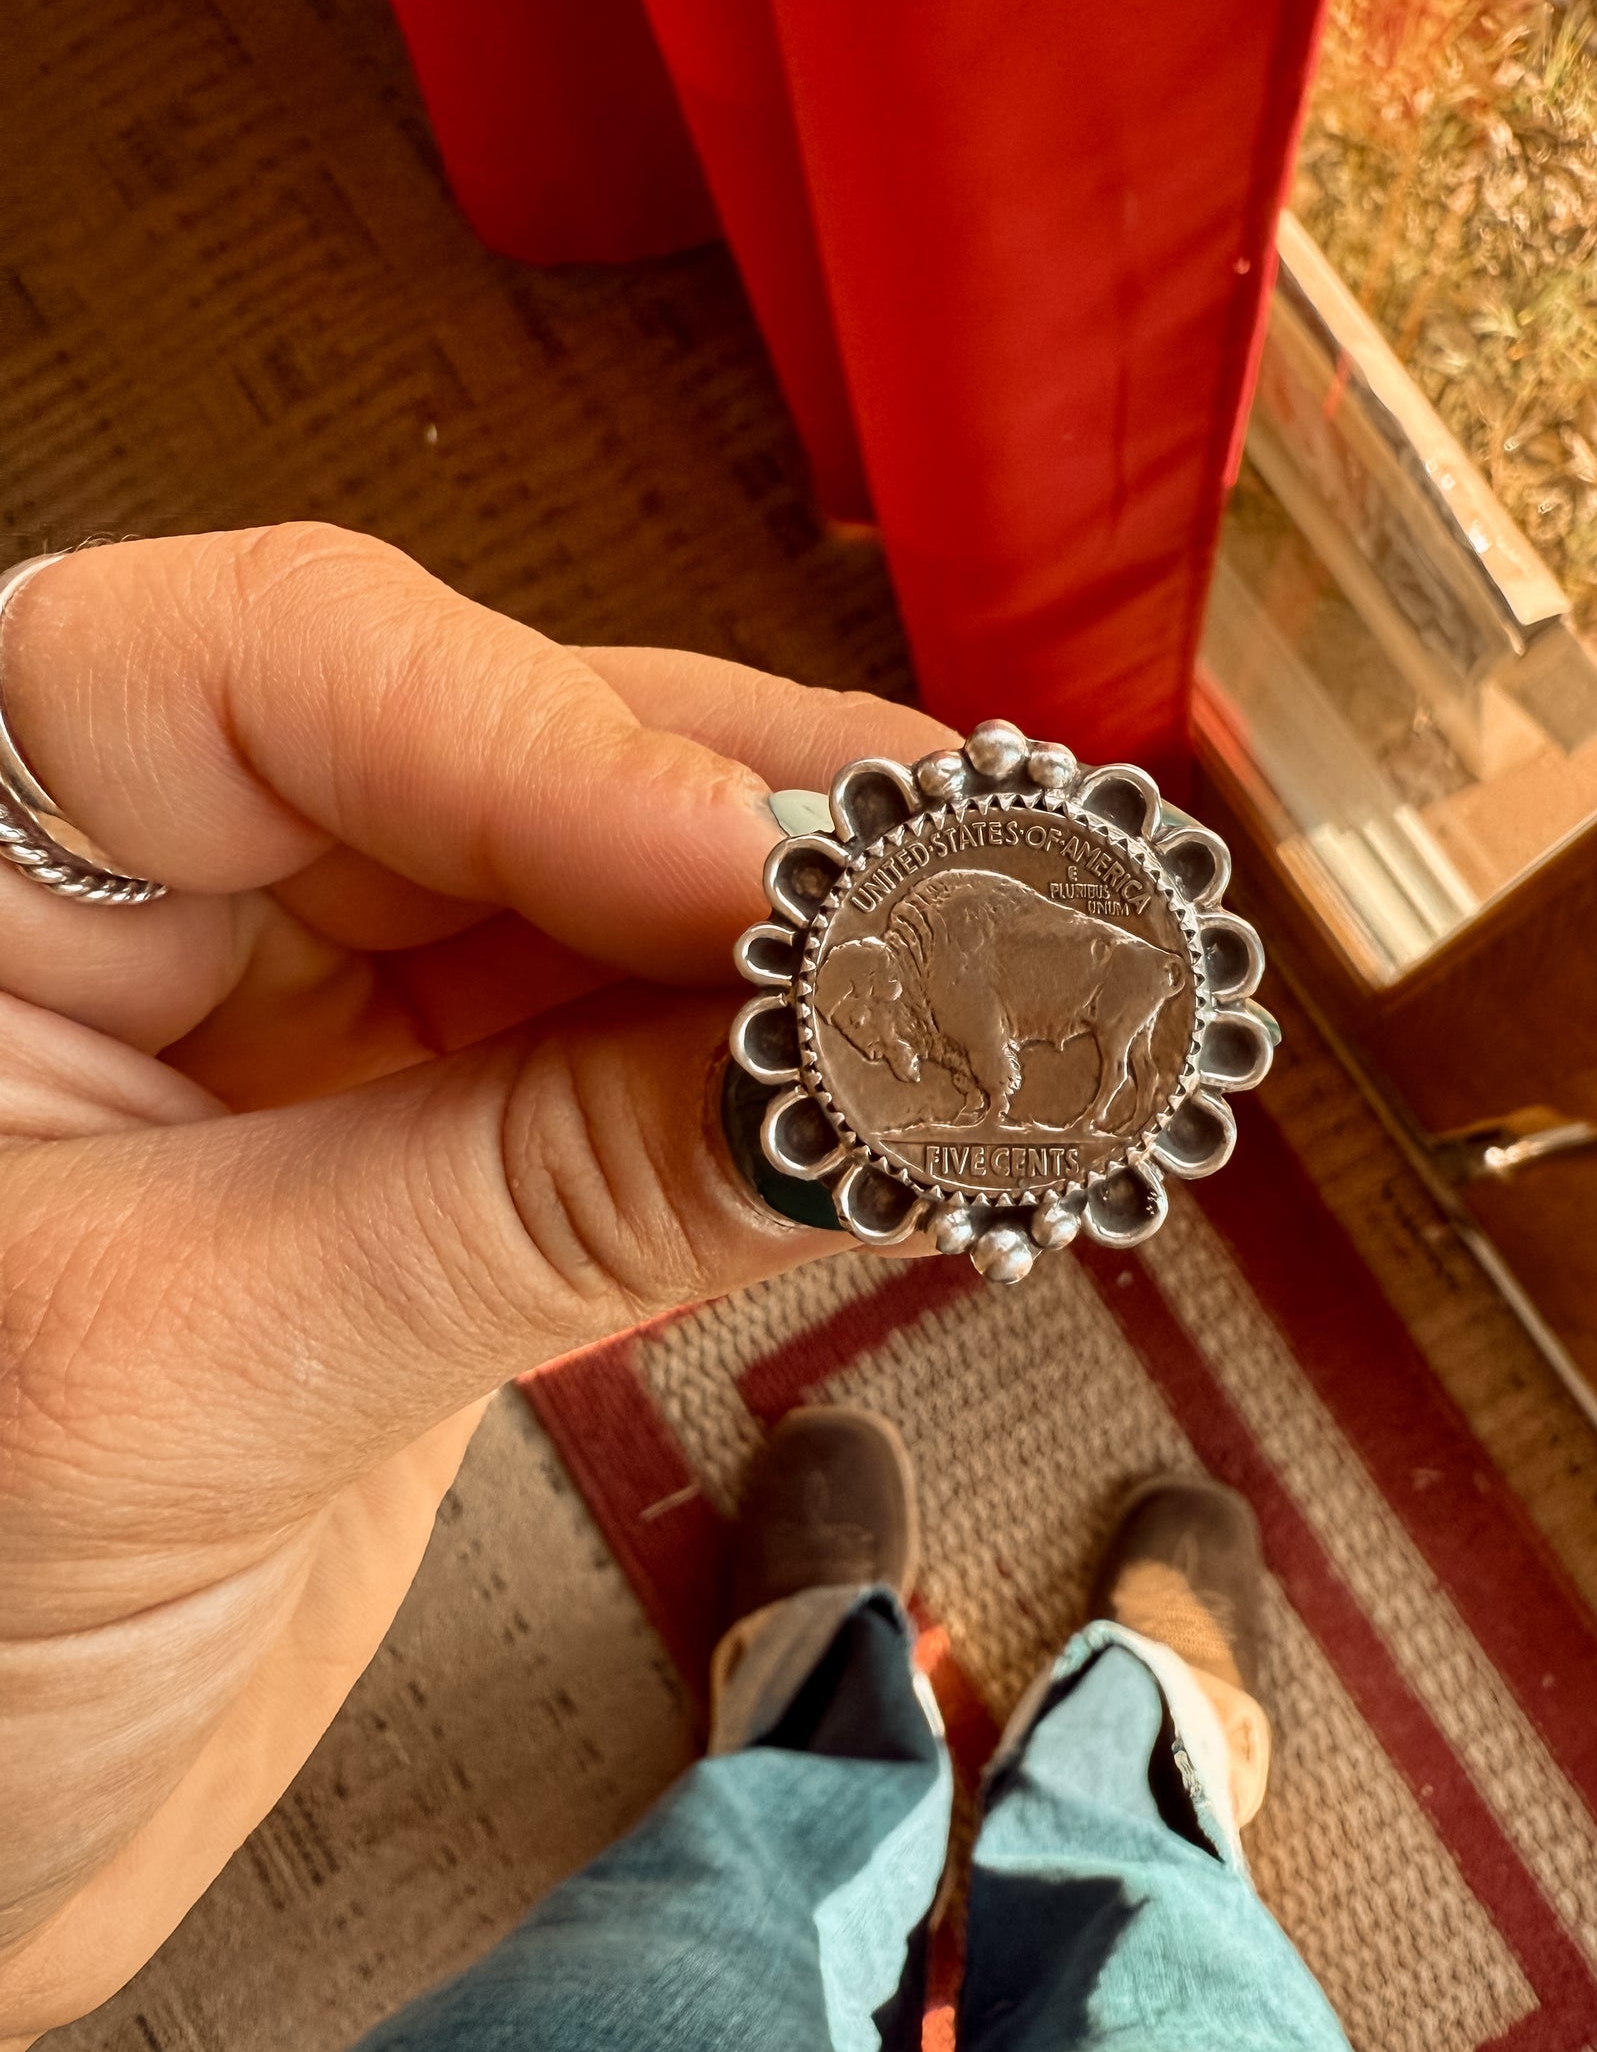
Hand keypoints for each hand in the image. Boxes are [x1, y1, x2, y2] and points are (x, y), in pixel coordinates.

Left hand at [0, 523, 947, 2051]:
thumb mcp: (186, 1381)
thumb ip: (526, 1203)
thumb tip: (836, 1075)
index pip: (279, 671)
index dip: (548, 735)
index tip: (753, 868)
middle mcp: (146, 907)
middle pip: (487, 768)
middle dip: (733, 828)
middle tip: (966, 886)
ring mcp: (291, 1037)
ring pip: (587, 919)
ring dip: (793, 962)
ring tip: (995, 978)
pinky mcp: (409, 1171)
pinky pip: (619, 1088)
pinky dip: (766, 1103)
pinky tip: (898, 1102)